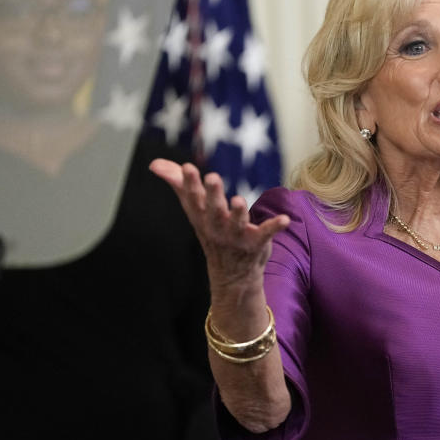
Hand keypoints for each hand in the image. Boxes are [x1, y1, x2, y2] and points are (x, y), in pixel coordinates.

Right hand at [149, 159, 289, 293]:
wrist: (231, 275)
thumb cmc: (212, 232)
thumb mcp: (194, 210)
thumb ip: (178, 184)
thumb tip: (154, 164)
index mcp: (201, 217)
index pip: (193, 198)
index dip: (190, 184)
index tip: (188, 167)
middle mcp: (216, 227)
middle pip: (213, 210)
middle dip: (213, 195)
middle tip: (212, 177)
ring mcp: (236, 237)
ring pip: (237, 223)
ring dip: (238, 213)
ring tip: (239, 201)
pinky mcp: (256, 243)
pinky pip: (265, 234)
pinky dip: (275, 227)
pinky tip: (285, 220)